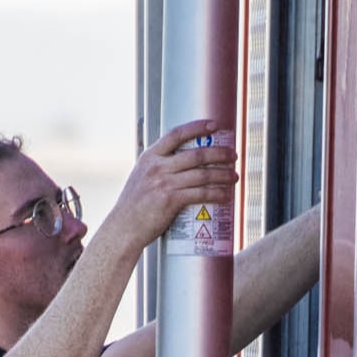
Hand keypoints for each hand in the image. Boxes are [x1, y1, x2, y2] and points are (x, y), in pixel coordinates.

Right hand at [108, 120, 237, 250]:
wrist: (122, 230)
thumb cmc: (132, 208)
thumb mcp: (140, 179)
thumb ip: (157, 169)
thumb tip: (178, 165)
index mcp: (150, 157)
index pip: (176, 134)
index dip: (197, 127)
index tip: (214, 125)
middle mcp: (157, 167)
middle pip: (197, 154)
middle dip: (219, 154)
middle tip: (233, 155)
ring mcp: (164, 183)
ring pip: (202, 174)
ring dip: (222, 175)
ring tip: (234, 176)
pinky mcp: (170, 201)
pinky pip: (200, 194)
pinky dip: (216, 194)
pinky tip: (225, 195)